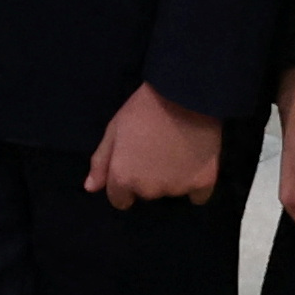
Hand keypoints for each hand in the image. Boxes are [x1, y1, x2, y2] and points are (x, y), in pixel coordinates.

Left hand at [87, 84, 224, 208]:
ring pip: (171, 190)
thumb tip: (91, 188)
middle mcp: (148, 190)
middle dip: (149, 177)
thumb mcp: (114, 130)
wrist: (184, 94)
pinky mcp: (203, 183)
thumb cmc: (143, 109)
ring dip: (173, 177)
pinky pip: (198, 195)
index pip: (120, 199)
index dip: (126, 181)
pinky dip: (197, 183)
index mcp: (123, 178)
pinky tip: (196, 162)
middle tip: (157, 148)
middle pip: (147, 193)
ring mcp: (177, 189)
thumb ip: (101, 162)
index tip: (136, 162)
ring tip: (178, 148)